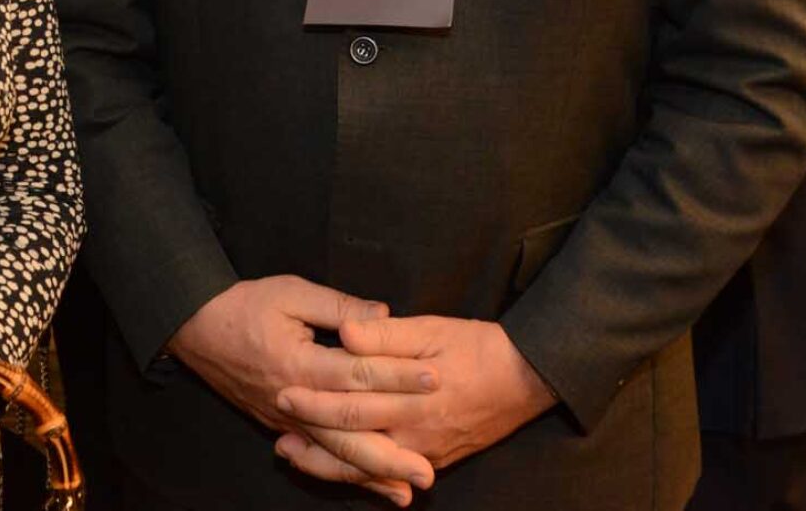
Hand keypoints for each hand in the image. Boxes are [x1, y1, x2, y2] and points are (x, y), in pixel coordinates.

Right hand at [169, 276, 435, 504]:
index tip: (435, 379)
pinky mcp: (282, 428)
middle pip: (348, 434)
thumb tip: (383, 315)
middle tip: (429, 469)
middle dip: (392, 453)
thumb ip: (338, 306)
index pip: (358, 375)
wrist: (195, 327)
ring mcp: (286, 422)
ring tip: (409, 490)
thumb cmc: (243, 305)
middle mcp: (294, 402)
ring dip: (373, 475)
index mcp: (299, 364)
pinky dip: (346, 475)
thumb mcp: (290, 292)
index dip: (397, 376)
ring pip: (335, 455)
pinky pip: (319, 458)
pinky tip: (373, 487)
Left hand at [276, 316, 556, 479]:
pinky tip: (340, 469)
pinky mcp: (435, 458)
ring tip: (292, 453)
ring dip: (327, 463)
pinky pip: (389, 474)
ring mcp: (425, 452)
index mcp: (410, 399)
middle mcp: (415, 434)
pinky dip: (361, 476)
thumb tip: (346, 334)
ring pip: (366, 467)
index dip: (315, 400)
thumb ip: (386, 335)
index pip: (351, 405)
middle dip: (311, 437)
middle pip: (352, 443)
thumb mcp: (432, 329)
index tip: (283, 392)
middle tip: (278, 427)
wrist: (527, 377)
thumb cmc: (478, 347)